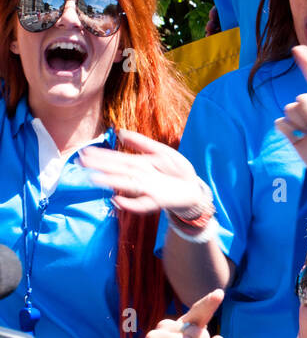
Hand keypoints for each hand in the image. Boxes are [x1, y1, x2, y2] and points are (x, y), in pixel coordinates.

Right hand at [80, 129, 207, 215]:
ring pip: (125, 185)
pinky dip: (130, 204)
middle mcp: (138, 177)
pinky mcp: (155, 201)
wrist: (193, 187)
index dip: (101, 156)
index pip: (117, 159)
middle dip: (100, 167)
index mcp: (138, 164)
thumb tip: (120, 132)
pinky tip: (117, 200)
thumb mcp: (161, 151)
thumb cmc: (176, 169)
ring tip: (94, 178)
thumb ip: (141, 143)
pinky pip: (140, 204)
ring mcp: (146, 190)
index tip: (85, 152)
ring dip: (111, 183)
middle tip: (81, 162)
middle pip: (117, 171)